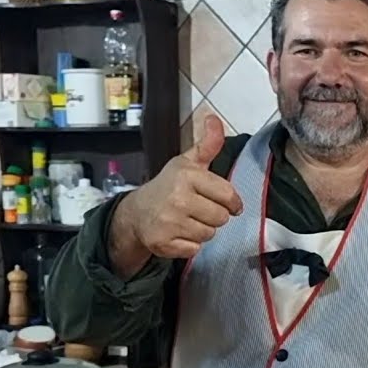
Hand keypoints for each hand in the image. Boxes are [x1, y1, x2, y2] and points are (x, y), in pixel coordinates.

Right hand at [110, 115, 243, 271]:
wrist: (136, 213)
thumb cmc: (169, 187)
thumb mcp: (188, 163)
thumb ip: (208, 144)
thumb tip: (214, 118)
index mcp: (187, 175)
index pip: (229, 196)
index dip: (231, 202)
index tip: (226, 203)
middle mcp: (177, 198)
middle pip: (221, 218)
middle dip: (214, 216)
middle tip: (197, 209)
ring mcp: (169, 222)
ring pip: (209, 234)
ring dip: (202, 230)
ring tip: (186, 220)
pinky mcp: (163, 243)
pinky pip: (195, 249)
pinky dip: (189, 245)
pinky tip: (178, 233)